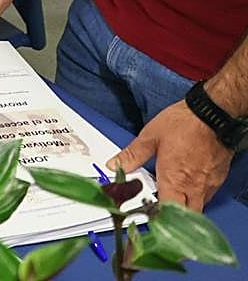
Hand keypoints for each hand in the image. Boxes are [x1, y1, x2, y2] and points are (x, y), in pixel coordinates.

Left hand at [108, 100, 232, 210]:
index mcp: (174, 179)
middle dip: (173, 217)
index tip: (147, 215)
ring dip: (185, 206)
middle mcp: (193, 187)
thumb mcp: (150, 137)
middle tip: (160, 209)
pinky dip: (196, 195)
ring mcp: (209, 184)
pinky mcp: (219, 178)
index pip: (166, 212)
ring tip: (171, 195)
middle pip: (185, 217)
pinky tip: (186, 184)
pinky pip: (208, 195)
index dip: (157, 217)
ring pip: (198, 207)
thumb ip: (132, 155)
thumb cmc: (184, 123)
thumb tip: (113, 165)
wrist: (213, 114)